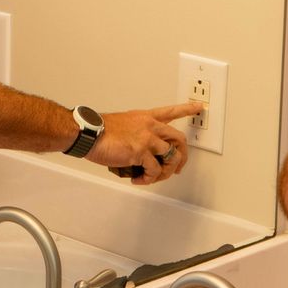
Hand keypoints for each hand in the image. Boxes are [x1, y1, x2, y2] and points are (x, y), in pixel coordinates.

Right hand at [86, 103, 200, 184]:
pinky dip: (148, 179)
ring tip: (153, 177)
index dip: (187, 109)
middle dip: (182, 156)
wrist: (89, 133)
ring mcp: (147, 138)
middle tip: (177, 167)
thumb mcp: (123, 124)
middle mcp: (150, 126)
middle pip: (179, 139)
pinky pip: (154, 170)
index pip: (171, 111)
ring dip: (165, 172)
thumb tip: (141, 151)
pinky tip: (140, 179)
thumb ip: (137, 133)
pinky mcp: (141, 152)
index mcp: (145, 117)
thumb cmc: (100, 130)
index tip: (198, 107)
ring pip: (171, 157)